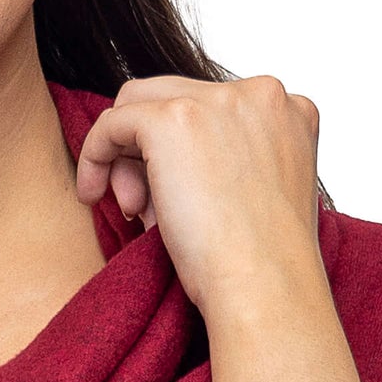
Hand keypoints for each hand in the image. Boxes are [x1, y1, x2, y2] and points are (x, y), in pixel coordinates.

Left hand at [74, 76, 323, 315]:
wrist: (265, 287)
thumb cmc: (263, 264)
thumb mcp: (255, 195)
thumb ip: (225, 162)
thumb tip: (162, 162)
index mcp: (289, 111)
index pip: (213, 109)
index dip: (183, 153)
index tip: (172, 199)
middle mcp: (259, 94)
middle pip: (175, 98)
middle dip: (149, 152)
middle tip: (140, 205)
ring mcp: (217, 101)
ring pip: (141, 104)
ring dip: (126, 158)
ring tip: (133, 211)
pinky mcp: (173, 119)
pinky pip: (112, 122)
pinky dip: (96, 155)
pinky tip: (93, 193)